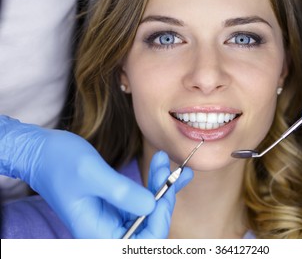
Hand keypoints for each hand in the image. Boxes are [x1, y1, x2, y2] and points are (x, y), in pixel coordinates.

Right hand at [0, 116, 191, 237]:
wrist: (42, 151)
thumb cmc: (59, 161)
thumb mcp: (91, 174)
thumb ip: (121, 193)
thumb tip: (151, 206)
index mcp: (97, 233)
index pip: (142, 242)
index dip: (159, 218)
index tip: (166, 190)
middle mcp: (107, 230)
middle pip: (150, 226)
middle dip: (163, 197)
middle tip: (167, 168)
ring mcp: (113, 217)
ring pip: (149, 211)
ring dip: (162, 186)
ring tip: (166, 162)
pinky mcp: (117, 203)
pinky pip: (142, 198)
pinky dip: (156, 183)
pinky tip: (167, 169)